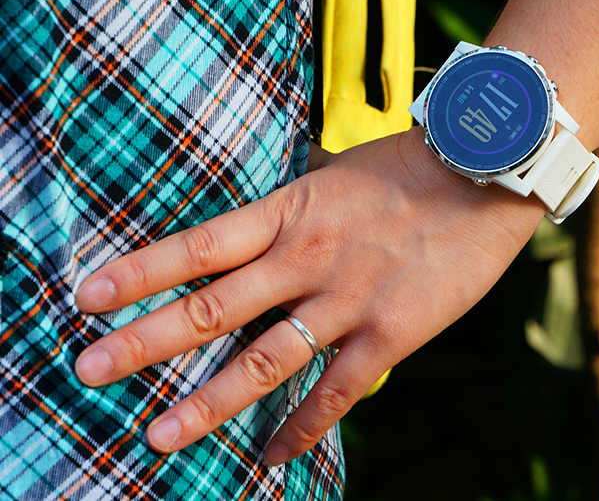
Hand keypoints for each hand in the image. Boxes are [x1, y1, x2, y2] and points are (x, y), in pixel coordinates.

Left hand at [74, 126, 544, 464]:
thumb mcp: (336, 175)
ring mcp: (347, 299)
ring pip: (263, 360)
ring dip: (207, 402)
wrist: (484, 173)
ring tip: (159, 435)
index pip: (198, 246)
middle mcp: (306, 259)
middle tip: (88, 369)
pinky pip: (334, 392)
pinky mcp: (390, 333)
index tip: (87, 297)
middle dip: (144, 342)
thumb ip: (293, 212)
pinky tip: (271, 456)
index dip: (138, 271)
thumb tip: (260, 234)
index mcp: (290, 213)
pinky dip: (300, 428)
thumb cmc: (409, 169)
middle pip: (211, 308)